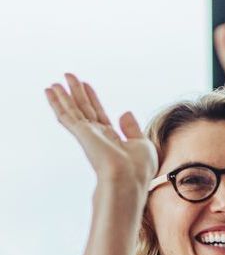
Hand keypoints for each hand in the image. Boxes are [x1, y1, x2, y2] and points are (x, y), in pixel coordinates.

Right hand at [45, 74, 157, 189]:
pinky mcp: (81, 134)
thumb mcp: (143, 144)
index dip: (93, 99)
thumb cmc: (138, 169)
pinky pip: (66, 115)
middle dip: (77, 93)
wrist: (128, 179)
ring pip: (72, 111)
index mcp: (112, 140)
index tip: (87, 85)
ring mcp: (88, 135)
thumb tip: (124, 113)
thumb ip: (133, 128)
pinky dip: (57, 103)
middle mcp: (98, 137)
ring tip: (55, 82)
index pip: (99, 115)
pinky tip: (50, 92)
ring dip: (63, 96)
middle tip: (69, 76)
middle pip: (84, 109)